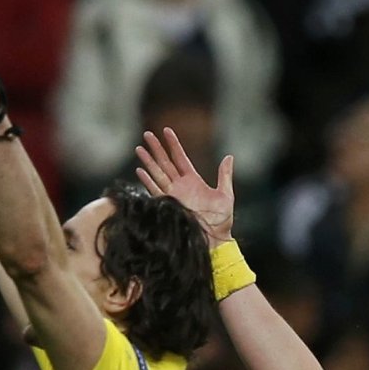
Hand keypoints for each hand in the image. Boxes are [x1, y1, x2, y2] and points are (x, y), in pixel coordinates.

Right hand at [136, 127, 236, 243]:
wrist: (216, 239)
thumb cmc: (222, 220)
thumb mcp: (226, 195)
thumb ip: (225, 175)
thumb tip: (229, 156)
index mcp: (193, 180)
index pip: (180, 157)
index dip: (173, 144)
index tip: (166, 130)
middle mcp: (180, 185)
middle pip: (165, 162)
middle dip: (156, 148)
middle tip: (147, 134)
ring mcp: (173, 195)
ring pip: (158, 173)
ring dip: (148, 161)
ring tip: (139, 148)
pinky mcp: (169, 205)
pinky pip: (156, 191)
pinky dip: (147, 181)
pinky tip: (139, 171)